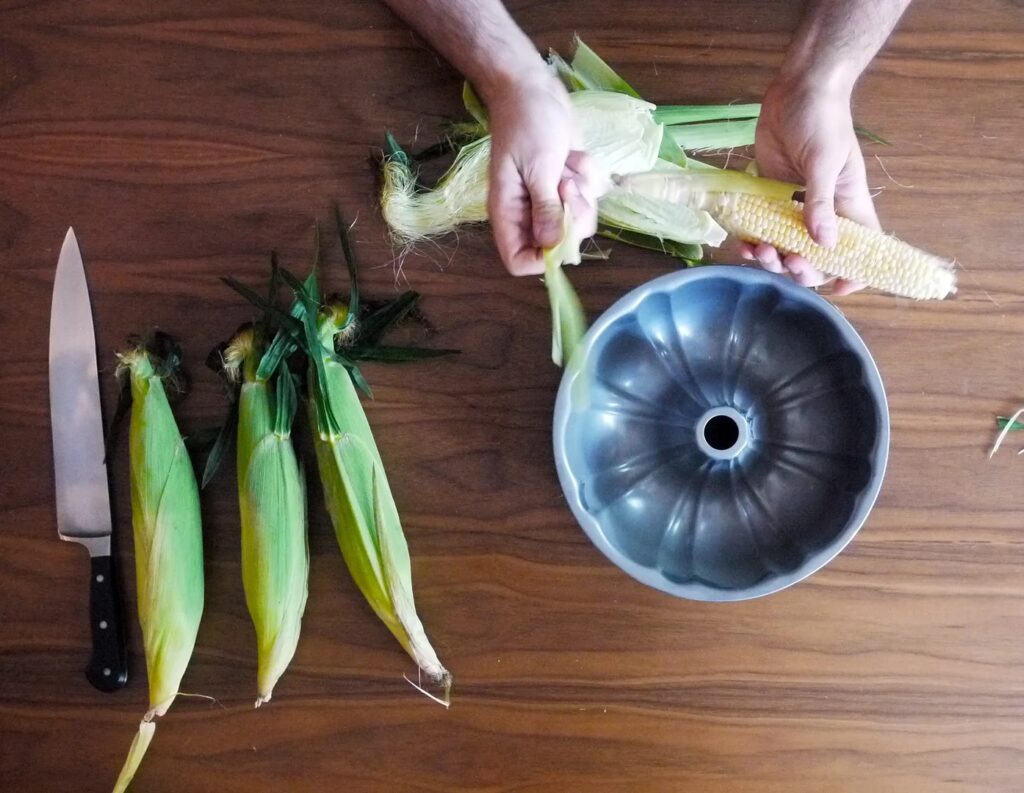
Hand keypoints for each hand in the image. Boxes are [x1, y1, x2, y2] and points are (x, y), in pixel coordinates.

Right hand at [485, 72, 599, 274]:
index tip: (562, 233)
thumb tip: (552, 247)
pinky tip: (572, 154)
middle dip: (572, 215)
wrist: (532, 88)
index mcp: (508, 213)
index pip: (519, 260)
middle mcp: (528, 213)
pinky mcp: (569, 185)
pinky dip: (588, 175)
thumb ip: (545, 208)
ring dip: (583, 191)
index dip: (543, 258)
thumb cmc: (526, 123)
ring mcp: (551, 200)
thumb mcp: (537, 166)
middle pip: (558, 244)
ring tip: (568, 162)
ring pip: (580, 220)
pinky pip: (590, 197)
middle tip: (568, 184)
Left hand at [745, 76, 879, 294]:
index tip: (838, 287)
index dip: (854, 272)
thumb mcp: (825, 160)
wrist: (796, 88)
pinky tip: (745, 244)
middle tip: (788, 262)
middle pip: (817, 256)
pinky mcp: (768, 195)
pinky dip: (754, 241)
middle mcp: (823, 211)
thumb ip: (821, 202)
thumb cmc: (822, 119)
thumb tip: (825, 243)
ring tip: (761, 250)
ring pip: (786, 247)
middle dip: (803, 268)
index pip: (861, 246)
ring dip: (773, 258)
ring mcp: (793, 205)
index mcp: (848, 204)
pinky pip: (762, 229)